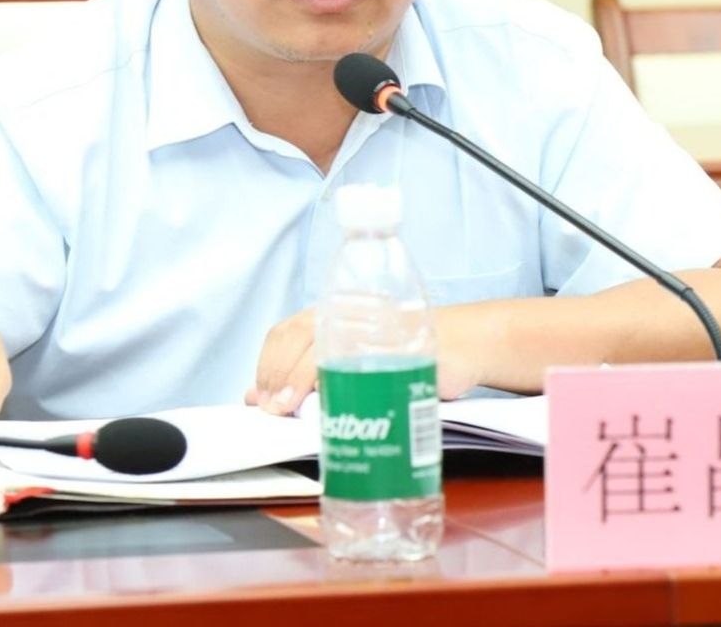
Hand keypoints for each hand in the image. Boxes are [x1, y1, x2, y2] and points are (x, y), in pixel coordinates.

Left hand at [246, 305, 488, 414]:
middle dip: (278, 373)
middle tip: (272, 407)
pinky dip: (343, 381)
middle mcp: (351, 313)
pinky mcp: (400, 345)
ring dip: (298, 378)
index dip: (267, 365)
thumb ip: (306, 373)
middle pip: (298, 335)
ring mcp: (375, 326)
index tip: (260, 398)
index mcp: (334, 312)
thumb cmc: (405, 355)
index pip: (285, 332)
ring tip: (288, 406)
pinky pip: (365, 361)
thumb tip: (256, 396)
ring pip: (325, 345)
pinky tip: (331, 400)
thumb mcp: (352, 360)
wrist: (464, 344)